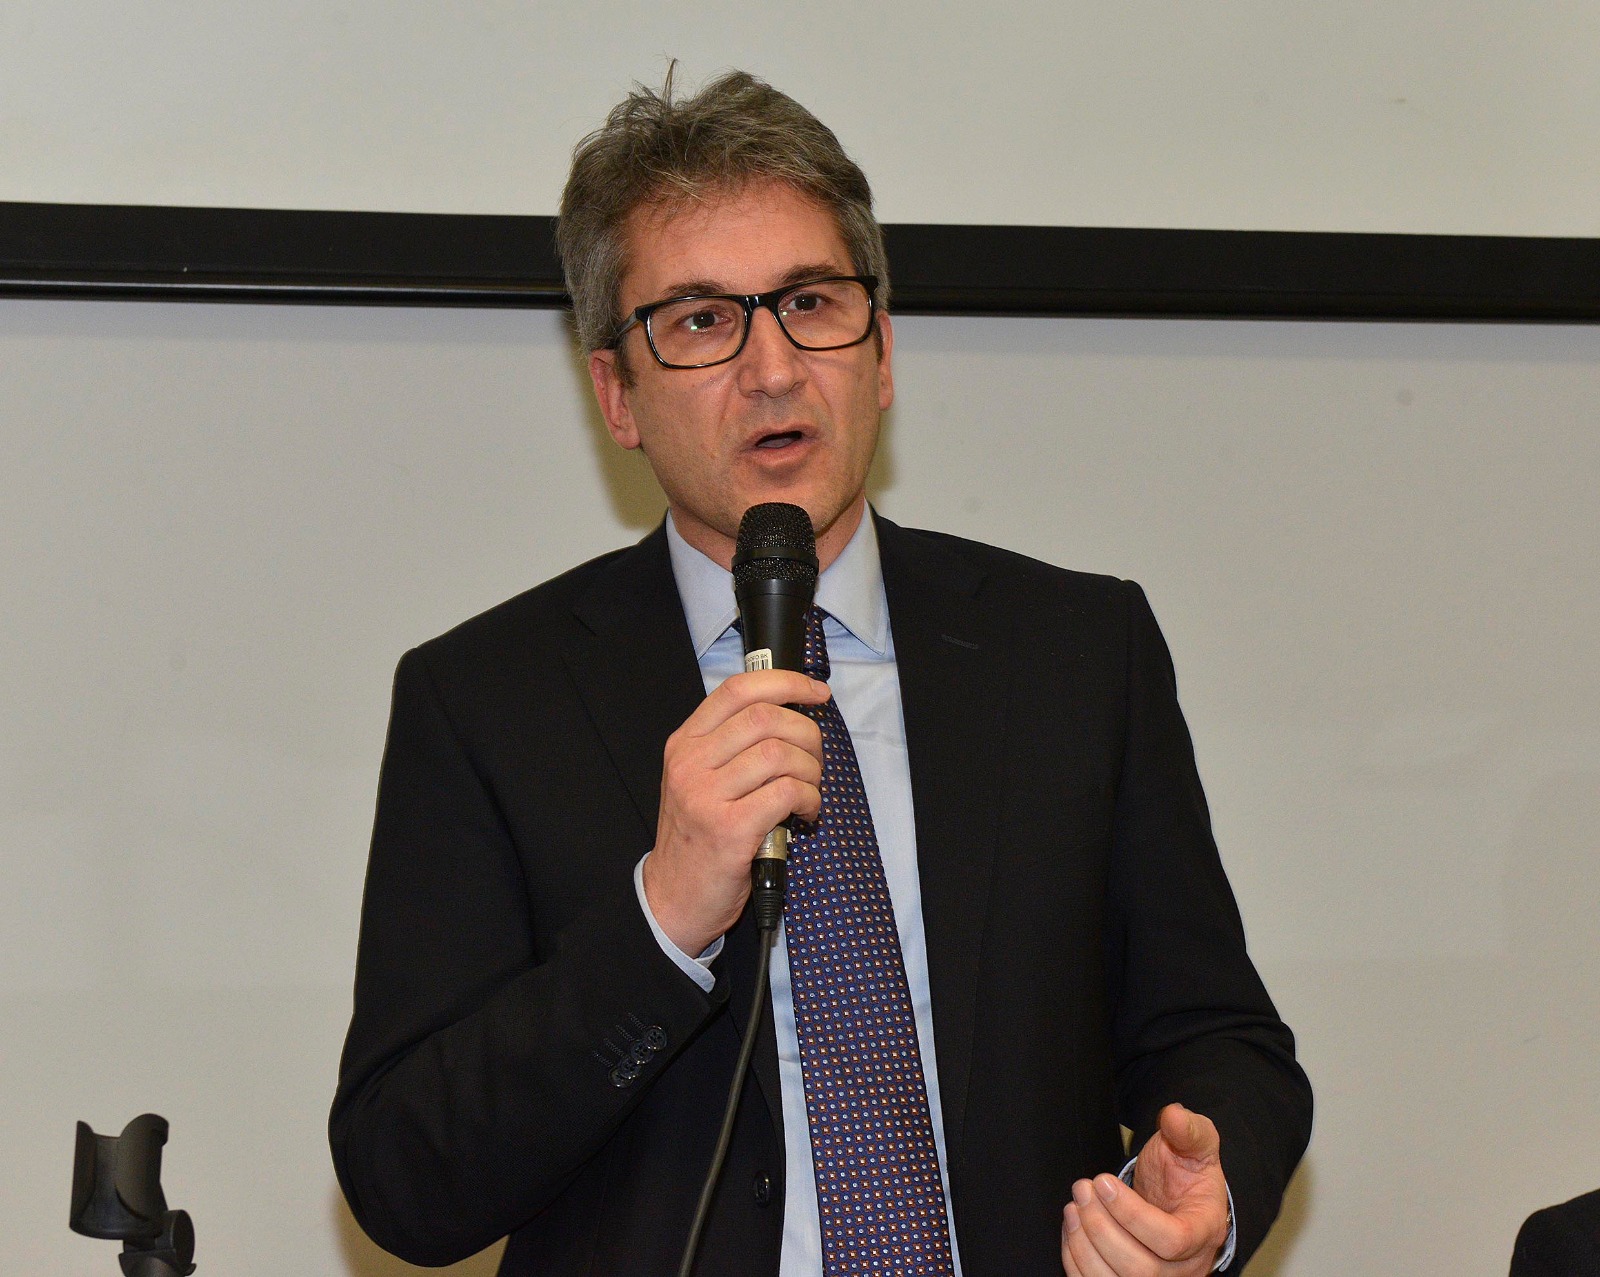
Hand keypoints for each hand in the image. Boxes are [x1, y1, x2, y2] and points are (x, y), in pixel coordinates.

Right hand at [642, 668, 828, 954]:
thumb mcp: (698, 780)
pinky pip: (787, 793)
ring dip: (811, 771)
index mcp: (684, 744)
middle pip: (765, 718)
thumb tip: (791, 715)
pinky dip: (810, 799)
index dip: (786, 683)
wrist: (673, 899)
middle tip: (815, 759)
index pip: (738, 690)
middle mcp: (690, 764)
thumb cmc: (698, 838)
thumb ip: (731, 746)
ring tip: (809, 792)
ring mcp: (706, 796)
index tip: (816, 693)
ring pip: (780, 754)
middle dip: (807, 733)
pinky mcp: (730, 829)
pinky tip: (806, 814)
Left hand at [1061, 1104, 1229, 1276]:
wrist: (1177, 1199)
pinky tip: (1072, 1227)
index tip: (1103, 1180)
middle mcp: (1185, 1268)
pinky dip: (1076, 1260)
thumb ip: (1188, 1129)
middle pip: (1140, 1270)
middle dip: (1101, 1228)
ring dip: (1084, 1245)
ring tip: (1074, 1206)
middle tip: (1082, 1188)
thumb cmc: (1185, 1173)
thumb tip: (1173, 1115)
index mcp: (1204, 1232)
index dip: (1131, 1214)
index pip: (1170, 1240)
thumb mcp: (1194, 1144)